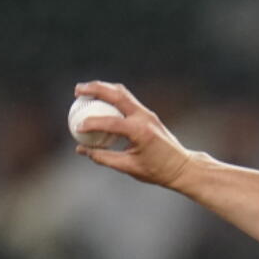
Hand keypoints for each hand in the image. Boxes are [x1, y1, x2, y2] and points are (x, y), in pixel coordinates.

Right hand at [73, 81, 193, 187]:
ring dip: (103, 88)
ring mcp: (147, 114)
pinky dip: (112, 96)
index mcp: (140, 132)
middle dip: (95, 89)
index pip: (111, 122)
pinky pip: (127, 100)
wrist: (181, 166)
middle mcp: (145, 118)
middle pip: (117, 95)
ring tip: (84, 90)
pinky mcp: (148, 114)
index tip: (77, 127)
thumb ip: (103, 157)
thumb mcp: (128, 167)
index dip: (91, 123)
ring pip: (123, 93)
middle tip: (77, 91)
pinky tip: (99, 99)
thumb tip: (81, 150)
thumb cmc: (157, 170)